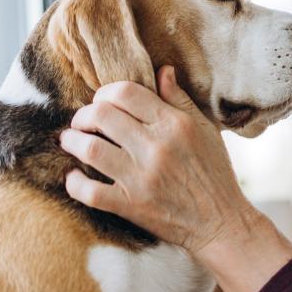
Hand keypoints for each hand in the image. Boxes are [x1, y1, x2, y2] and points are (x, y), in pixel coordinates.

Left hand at [59, 66, 250, 254]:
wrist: (220, 221)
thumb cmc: (215, 172)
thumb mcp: (205, 129)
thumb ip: (179, 99)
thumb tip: (163, 70)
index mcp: (175, 124)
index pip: (126, 93)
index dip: (105, 92)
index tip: (102, 101)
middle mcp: (156, 148)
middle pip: (102, 115)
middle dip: (83, 115)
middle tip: (83, 122)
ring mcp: (141, 178)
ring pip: (90, 150)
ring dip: (72, 142)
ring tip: (71, 141)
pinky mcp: (131, 206)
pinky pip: (90, 192)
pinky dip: (74, 182)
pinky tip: (74, 176)